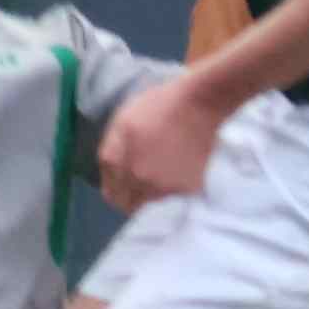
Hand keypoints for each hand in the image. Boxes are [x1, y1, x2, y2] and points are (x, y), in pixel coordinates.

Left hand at [97, 75, 229, 211]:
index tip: (123, 185)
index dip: (116, 190)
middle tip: (139, 184)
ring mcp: (164, 187)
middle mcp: (138, 180)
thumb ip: (110, 152)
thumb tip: (110, 175)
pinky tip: (175, 174)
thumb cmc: (157, 107)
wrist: (198, 104)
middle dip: (130, 197)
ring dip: (150, 196)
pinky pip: (172, 199)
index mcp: (117, 163)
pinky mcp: (187, 188)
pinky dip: (171, 192)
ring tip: (159, 176)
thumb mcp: (120, 123)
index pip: (111, 195)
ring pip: (149, 204)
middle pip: (128, 205)